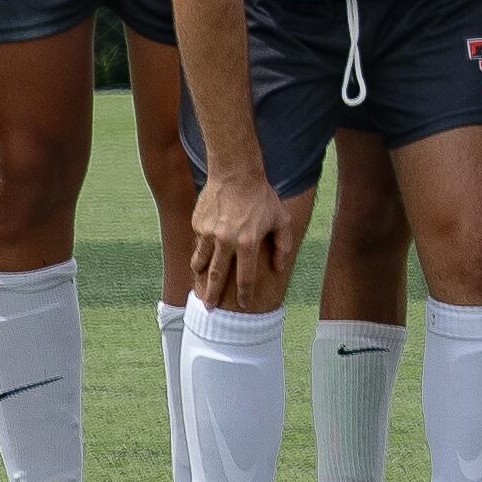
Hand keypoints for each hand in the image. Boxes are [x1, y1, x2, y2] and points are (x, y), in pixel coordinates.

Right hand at [188, 160, 300, 308]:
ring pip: (201, 262)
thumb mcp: (281, 219)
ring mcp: (208, 233)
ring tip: (200, 284)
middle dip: (213, 295)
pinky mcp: (198, 224)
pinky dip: (201, 250)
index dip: (244, 294)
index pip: (245, 278)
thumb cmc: (262, 196)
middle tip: (209, 308)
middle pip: (217, 276)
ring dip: (201, 275)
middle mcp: (226, 241)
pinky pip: (198, 243)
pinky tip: (204, 252)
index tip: (243, 305)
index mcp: (248, 243)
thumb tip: (280, 268)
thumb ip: (283, 245)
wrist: (235, 173)